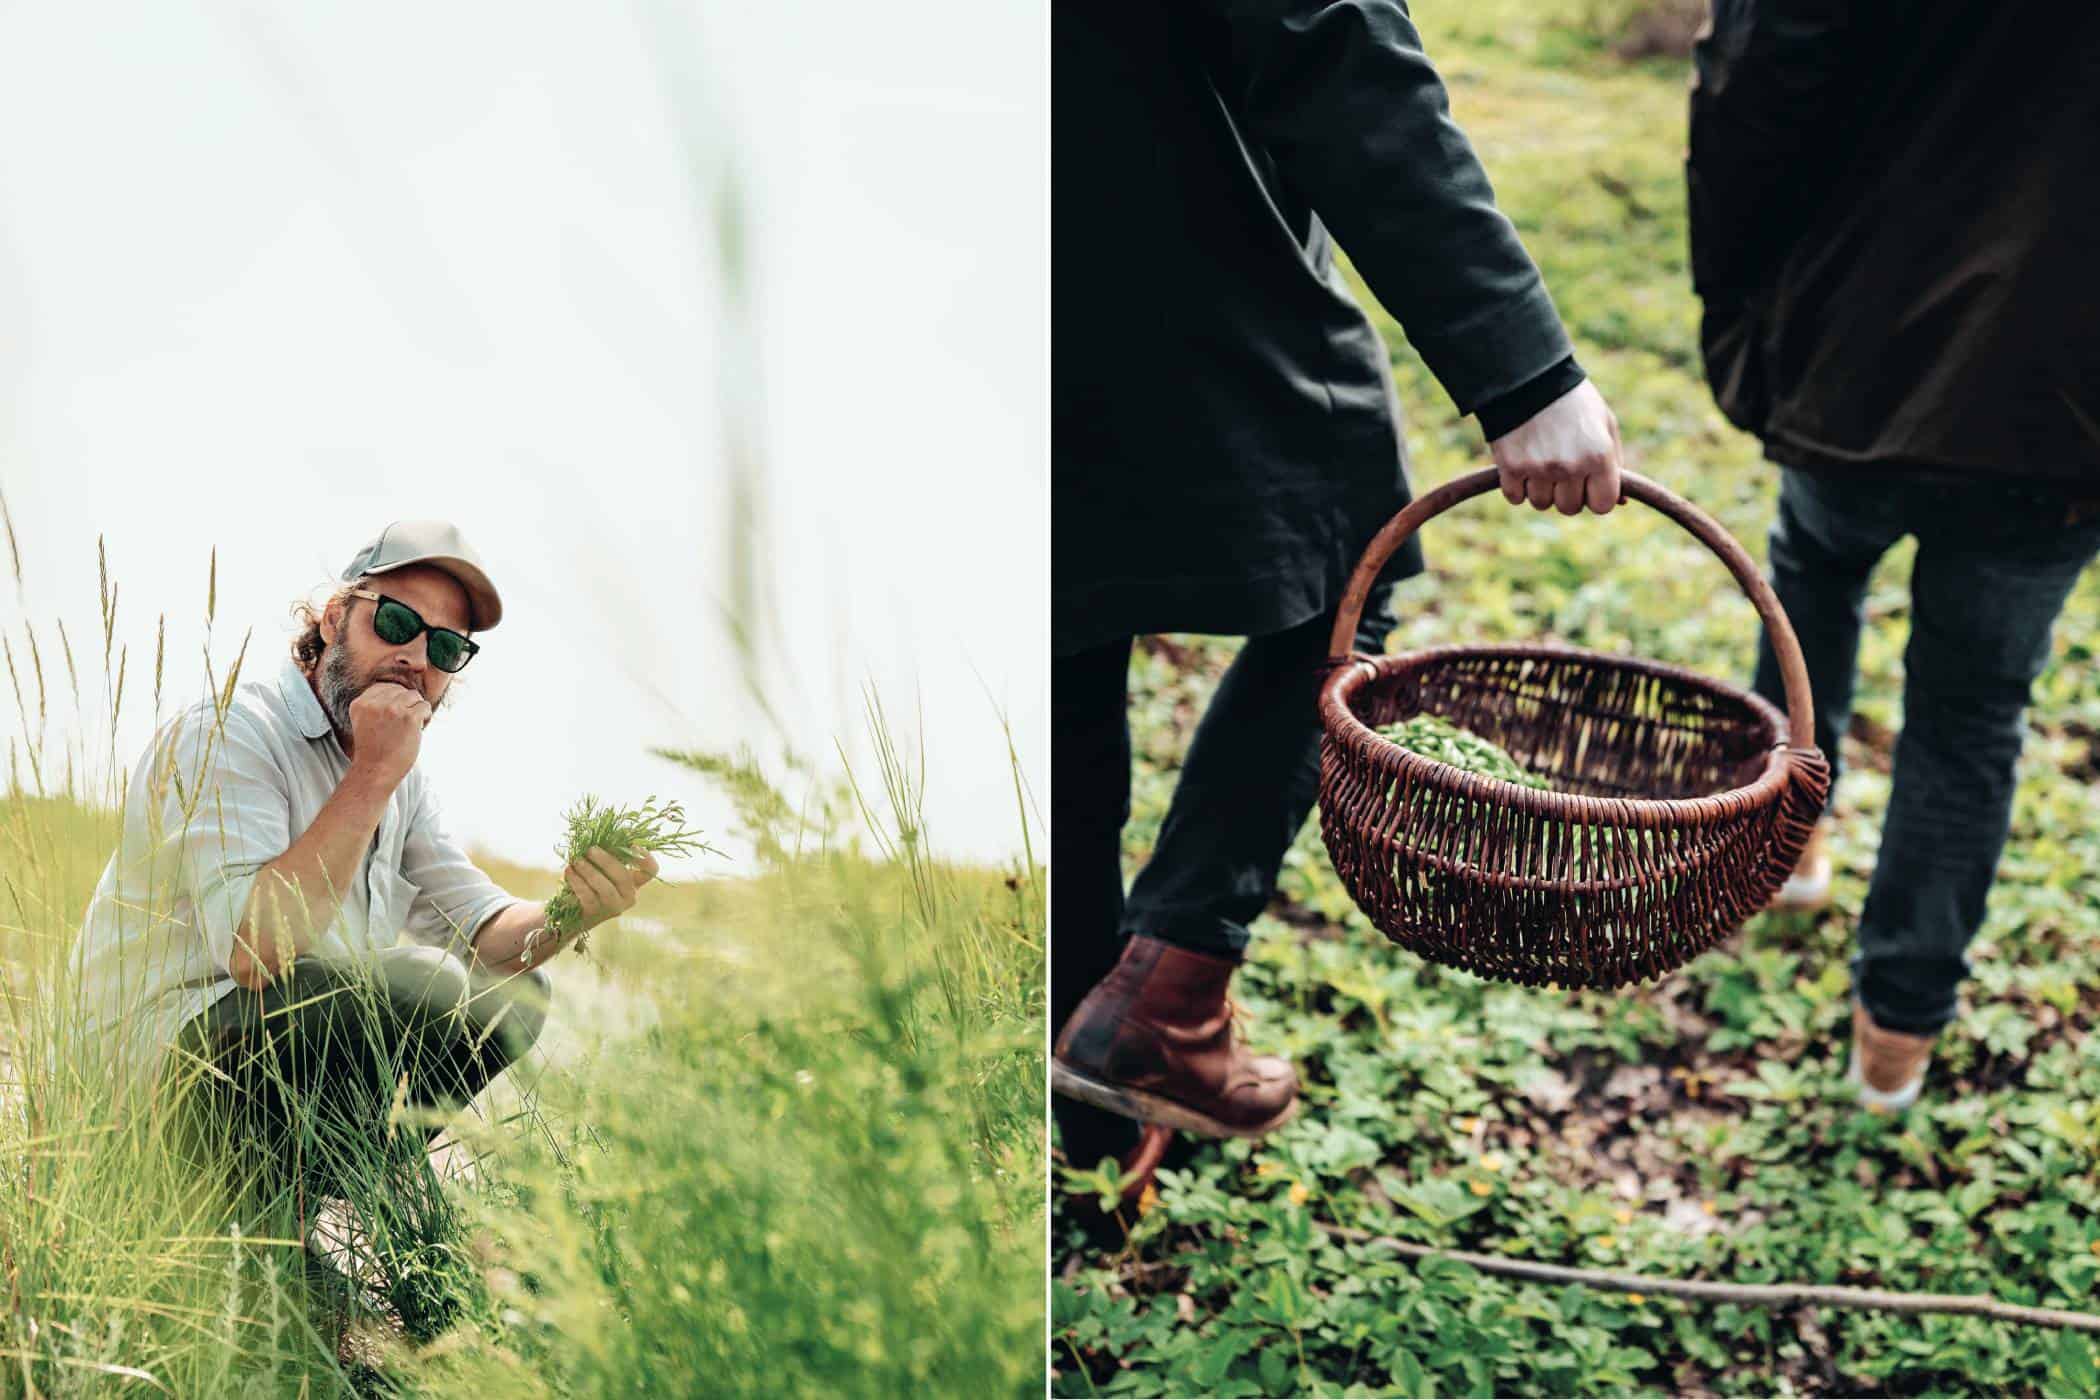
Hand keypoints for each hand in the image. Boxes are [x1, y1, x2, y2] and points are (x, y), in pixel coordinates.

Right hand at [347, 682, 432, 785]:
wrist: (375, 772)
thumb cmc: (374, 751)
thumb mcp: (365, 722)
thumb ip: (376, 706)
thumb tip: (400, 691)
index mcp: (360, 703)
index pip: (383, 686)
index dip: (395, 698)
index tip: (396, 714)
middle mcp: (375, 703)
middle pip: (400, 690)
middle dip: (406, 704)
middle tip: (405, 722)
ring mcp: (392, 709)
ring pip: (414, 695)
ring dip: (417, 708)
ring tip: (412, 725)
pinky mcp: (409, 717)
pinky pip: (424, 706)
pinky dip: (426, 716)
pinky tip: (419, 728)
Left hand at [564, 847, 660, 933]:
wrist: (571, 909)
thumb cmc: (589, 881)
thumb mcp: (601, 866)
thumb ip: (608, 853)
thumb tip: (610, 832)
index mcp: (634, 881)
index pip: (651, 871)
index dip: (646, 857)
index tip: (632, 845)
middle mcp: (628, 896)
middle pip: (624, 877)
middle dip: (606, 861)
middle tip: (590, 849)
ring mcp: (613, 907)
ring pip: (605, 888)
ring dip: (589, 871)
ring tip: (576, 860)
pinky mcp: (596, 914)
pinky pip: (587, 896)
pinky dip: (577, 881)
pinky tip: (569, 871)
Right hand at [1489, 378, 1623, 515]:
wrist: (1528, 377)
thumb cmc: (1573, 401)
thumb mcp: (1604, 424)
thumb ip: (1616, 462)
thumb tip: (1622, 502)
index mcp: (1599, 455)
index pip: (1602, 505)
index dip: (1595, 497)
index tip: (1588, 484)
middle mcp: (1571, 465)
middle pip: (1569, 508)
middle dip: (1566, 493)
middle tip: (1561, 468)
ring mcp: (1539, 468)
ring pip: (1541, 503)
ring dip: (1540, 489)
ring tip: (1540, 462)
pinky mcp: (1511, 467)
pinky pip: (1515, 497)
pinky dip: (1517, 486)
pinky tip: (1521, 464)